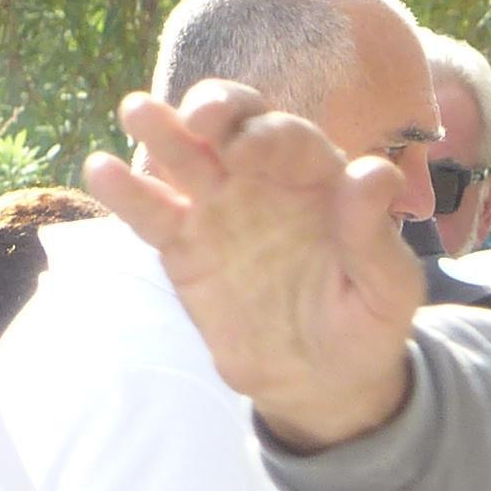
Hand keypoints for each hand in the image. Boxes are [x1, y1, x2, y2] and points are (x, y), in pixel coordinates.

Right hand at [85, 82, 425, 450]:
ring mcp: (219, 208)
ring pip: (186, 155)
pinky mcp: (184, 246)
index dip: (270, 133)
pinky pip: (152, 212)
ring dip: (163, 130)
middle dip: (215, 108)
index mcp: (320, 179)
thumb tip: (373, 173)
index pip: (292, 138)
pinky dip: (128, 191)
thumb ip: (374, 234)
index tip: (250, 146)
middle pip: (234, 123)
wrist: (320, 382)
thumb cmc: (366, 325)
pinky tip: (103, 170)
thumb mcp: (387, 288)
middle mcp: (264, 179)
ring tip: (137, 111)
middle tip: (200, 116)